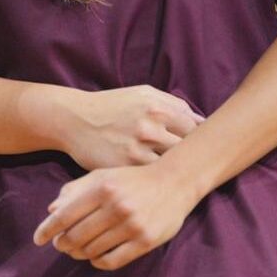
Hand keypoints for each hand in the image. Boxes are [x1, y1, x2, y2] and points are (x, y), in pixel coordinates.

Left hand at [33, 165, 198, 269]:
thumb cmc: (132, 179)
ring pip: (92, 250)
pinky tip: (95, 257)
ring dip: (79, 253)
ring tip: (78, 249)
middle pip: (76, 237)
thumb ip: (76, 190)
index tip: (38, 239)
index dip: (47, 230)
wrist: (175, 182)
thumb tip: (51, 211)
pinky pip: (112, 261)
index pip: (65, 215)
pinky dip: (98, 262)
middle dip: (63, 243)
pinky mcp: (145, 241)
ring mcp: (132, 225)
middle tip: (61, 244)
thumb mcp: (103, 176)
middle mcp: (116, 206)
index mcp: (102, 188)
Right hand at [56, 86, 203, 169]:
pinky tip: (158, 182)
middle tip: (195, 167)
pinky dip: (156, 180)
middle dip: (191, 159)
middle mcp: (150, 128)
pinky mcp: (124, 167)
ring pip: (170, 167)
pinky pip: (149, 178)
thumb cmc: (112, 106)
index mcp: (158, 108)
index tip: (202, 150)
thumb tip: (201, 120)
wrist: (75, 119)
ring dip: (175, 173)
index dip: (201, 141)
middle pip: (186, 150)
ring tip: (179, 178)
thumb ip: (173, 104)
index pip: (195, 129)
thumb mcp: (142, 94)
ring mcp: (137, 149)